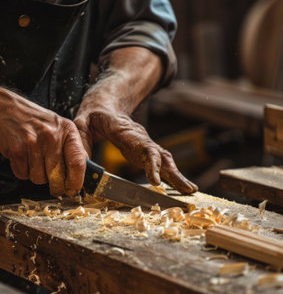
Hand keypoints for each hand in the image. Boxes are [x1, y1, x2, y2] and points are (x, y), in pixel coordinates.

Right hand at [0, 87, 85, 196]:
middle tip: (54, 186)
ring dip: (36, 175)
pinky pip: (23, 174)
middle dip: (56, 186)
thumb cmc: (35, 121)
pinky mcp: (18, 149)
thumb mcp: (59, 129)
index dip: (76, 182)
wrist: (7, 109)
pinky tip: (23, 157)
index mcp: (67, 131)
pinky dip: (22, 171)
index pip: (78, 162)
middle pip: (58, 176)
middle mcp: (52, 136)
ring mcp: (34, 143)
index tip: (74, 190)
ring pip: (39, 178)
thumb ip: (71, 149)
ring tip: (34, 160)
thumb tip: (81, 176)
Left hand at [74, 106, 197, 194]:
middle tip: (187, 189)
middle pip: (161, 155)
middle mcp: (140, 138)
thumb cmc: (94, 114)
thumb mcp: (82, 123)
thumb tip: (84, 169)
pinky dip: (171, 175)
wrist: (106, 103)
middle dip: (175, 173)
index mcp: (126, 130)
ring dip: (177, 176)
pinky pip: (160, 163)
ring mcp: (145, 145)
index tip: (156, 182)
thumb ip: (82, 144)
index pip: (144, 147)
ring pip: (165, 160)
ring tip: (190, 191)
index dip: (152, 165)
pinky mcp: (145, 152)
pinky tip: (179, 187)